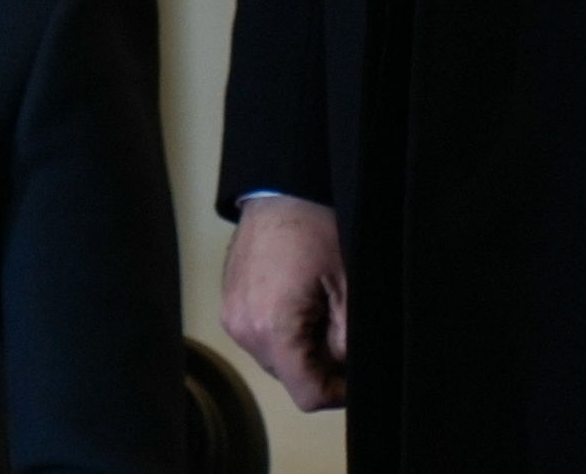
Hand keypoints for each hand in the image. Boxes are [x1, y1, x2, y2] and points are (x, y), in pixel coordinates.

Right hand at [221, 194, 350, 410]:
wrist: (281, 191)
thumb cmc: (314, 229)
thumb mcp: (349, 291)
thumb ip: (349, 343)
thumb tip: (347, 371)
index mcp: (273, 329)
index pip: (308, 395)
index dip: (339, 393)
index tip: (356, 375)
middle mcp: (244, 329)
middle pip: (291, 377)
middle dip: (321, 365)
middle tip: (341, 327)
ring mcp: (232, 316)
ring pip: (276, 358)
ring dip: (301, 347)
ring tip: (320, 307)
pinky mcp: (229, 304)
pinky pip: (261, 335)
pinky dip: (283, 329)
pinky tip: (300, 298)